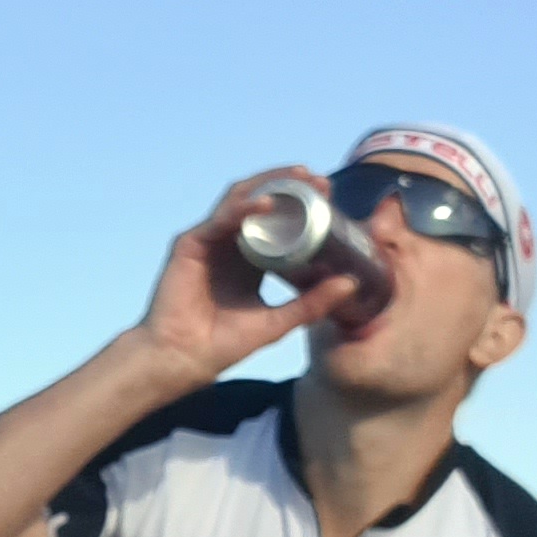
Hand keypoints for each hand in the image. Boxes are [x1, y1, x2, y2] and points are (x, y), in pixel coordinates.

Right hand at [134, 171, 358, 385]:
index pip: (279, 221)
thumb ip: (312, 303)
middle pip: (261, 202)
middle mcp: (230, 244)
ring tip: (298, 178)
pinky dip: (243, 208)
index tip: (330, 194)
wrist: (183, 359)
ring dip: (269, 185)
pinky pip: (220, 219)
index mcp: (251, 259)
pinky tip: (265, 203)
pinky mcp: (191, 244)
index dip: (302, 204)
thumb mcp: (278, 321)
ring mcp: (210, 241)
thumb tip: (352, 283)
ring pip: (240, 200)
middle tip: (319, 180)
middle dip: (289, 185)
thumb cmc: (224, 344)